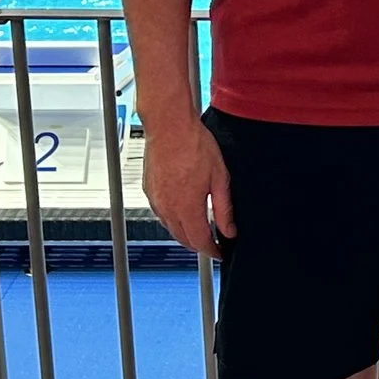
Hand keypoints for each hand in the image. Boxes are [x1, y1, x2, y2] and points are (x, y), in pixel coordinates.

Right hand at [141, 118, 232, 257]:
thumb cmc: (194, 145)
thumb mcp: (219, 178)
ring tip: (200, 229)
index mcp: (187, 207)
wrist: (169, 125)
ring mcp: (156, 200)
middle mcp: (168, 208)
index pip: (200, 242)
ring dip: (185, 233)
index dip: (212, 251)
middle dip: (199, 245)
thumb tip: (229, 230)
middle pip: (183, 239)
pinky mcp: (149, 191)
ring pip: (170, 228)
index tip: (220, 253)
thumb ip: (223, 208)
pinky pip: (161, 214)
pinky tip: (183, 212)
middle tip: (212, 243)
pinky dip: (173, 220)